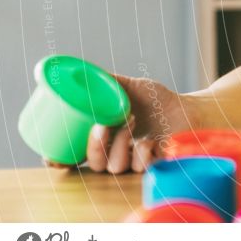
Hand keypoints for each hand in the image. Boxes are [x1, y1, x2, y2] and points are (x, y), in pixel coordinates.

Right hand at [45, 73, 192, 173]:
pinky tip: (150, 142)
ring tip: (133, 121)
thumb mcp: (131, 88)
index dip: (60, 161)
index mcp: (105, 139)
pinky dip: (143, 153)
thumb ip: (110, 82)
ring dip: (120, 144)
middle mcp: (117, 154)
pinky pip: (139, 169)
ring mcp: (134, 163)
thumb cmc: (158, 100)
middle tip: (102, 126)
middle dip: (93, 147)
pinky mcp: (153, 168)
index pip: (75, 156)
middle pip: (93, 163)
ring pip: (114, 167)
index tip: (53, 158)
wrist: (187, 108)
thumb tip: (85, 71)